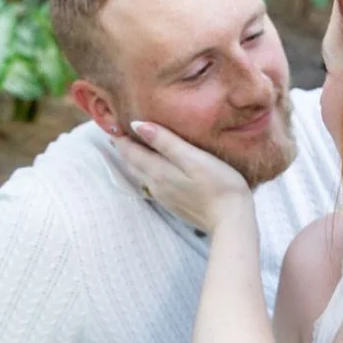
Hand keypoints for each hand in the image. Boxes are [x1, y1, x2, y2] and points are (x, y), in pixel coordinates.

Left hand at [117, 121, 251, 234]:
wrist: (231, 220)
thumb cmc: (219, 184)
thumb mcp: (192, 157)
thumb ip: (165, 141)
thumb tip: (137, 125)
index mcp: (158, 171)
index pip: (129, 151)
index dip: (120, 136)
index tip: (112, 122)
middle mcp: (155, 185)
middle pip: (131, 163)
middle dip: (123, 147)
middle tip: (117, 130)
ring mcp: (164, 196)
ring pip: (140, 174)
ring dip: (133, 159)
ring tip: (131, 145)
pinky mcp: (174, 203)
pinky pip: (151, 183)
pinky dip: (145, 170)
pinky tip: (153, 166)